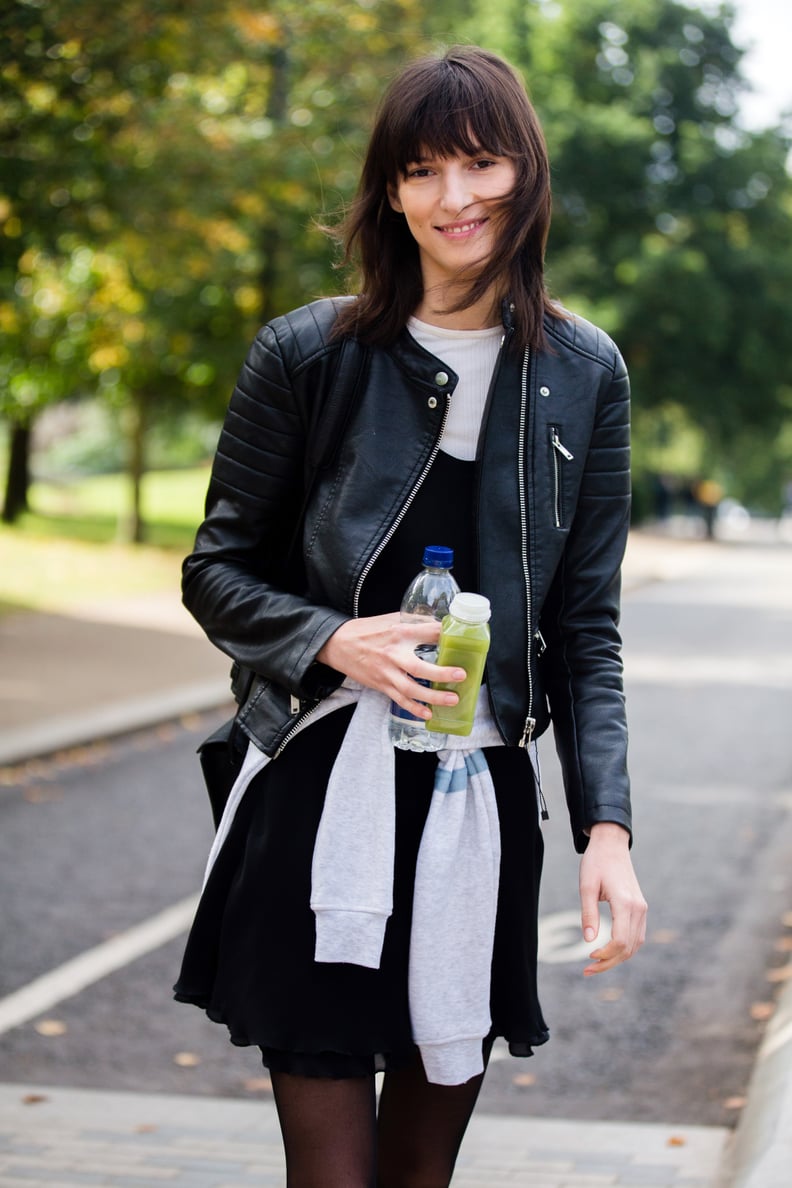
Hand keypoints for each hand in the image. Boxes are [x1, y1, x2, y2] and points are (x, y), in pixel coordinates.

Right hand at [316, 612, 464, 718]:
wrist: (337, 643)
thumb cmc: (367, 630)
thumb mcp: (391, 619)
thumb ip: (414, 622)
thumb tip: (440, 626)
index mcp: (399, 632)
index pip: (428, 633)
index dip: (445, 636)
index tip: (461, 640)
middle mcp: (393, 653)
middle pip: (420, 667)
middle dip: (442, 674)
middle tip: (461, 675)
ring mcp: (386, 672)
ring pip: (411, 689)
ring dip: (433, 697)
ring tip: (452, 699)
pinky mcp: (380, 684)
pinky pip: (399, 699)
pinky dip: (414, 708)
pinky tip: (428, 715)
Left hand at [579, 822, 646, 975]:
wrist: (611, 844)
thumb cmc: (596, 863)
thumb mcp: (586, 886)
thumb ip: (588, 914)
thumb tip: (588, 941)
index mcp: (625, 902)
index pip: (620, 940)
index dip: (605, 954)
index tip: (588, 956)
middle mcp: (638, 908)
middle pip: (628, 947)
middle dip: (609, 962)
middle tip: (588, 970)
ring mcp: (642, 908)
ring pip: (635, 944)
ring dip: (617, 958)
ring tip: (596, 965)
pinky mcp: (640, 908)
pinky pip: (636, 936)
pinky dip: (625, 948)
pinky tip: (609, 952)